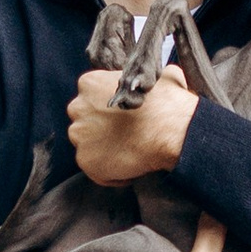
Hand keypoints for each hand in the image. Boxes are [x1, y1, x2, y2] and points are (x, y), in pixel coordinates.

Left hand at [69, 63, 195, 184]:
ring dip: (107, 151)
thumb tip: (156, 82)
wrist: (172, 131)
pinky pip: (97, 171)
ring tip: (131, 153)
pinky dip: (113, 174)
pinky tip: (133, 168)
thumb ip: (146, 81)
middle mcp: (78, 107)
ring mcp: (79, 135)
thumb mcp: (160, 78)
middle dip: (102, 130)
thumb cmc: (168, 103)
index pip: (91, 99)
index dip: (110, 111)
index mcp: (89, 83)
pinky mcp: (85, 161)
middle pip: (85, 122)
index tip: (125, 118)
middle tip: (127, 136)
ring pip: (89, 146)